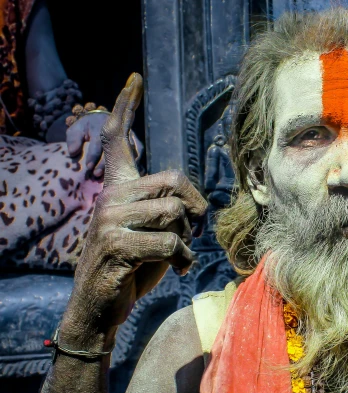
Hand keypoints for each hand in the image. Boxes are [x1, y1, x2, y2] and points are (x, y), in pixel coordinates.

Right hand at [62, 74, 206, 339]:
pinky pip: (170, 242)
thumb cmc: (132, 268)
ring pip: (175, 213)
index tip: (135, 78)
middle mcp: (110, 197)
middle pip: (174, 181)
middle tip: (193, 231)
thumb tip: (195, 205)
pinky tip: (176, 270)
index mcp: (116, 189)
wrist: (100, 307)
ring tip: (178, 257)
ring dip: (188, 240)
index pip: (117, 140)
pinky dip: (183, 259)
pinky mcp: (116, 244)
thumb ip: (166, 211)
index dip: (125, 107)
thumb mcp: (151, 233)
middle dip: (194, 209)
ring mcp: (110, 220)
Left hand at [66, 111, 142, 177]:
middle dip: (105, 164)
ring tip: (110, 175)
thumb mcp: (77, 130)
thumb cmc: (88, 127)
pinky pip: (137, 154)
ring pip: (126, 152)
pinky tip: (123, 172)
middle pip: (114, 149)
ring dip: (118, 165)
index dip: (93, 156)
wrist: (104, 119)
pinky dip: (130, 163)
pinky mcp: (137, 142)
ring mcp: (129, 136)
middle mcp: (118, 130)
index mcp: (102, 126)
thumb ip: (73, 140)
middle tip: (96, 174)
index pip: (98, 143)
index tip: (88, 167)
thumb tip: (73, 152)